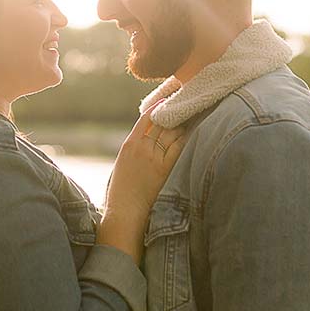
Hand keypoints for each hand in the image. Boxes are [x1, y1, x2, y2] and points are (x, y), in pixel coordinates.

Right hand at [104, 99, 186, 222]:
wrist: (125, 208)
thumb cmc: (121, 188)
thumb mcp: (122, 162)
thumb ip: (134, 148)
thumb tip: (149, 138)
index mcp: (129, 144)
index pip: (146, 119)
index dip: (157, 109)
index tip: (165, 102)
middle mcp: (142, 147)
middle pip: (161, 124)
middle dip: (172, 114)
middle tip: (183, 106)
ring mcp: (154, 157)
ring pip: (171, 134)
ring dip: (180, 124)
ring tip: (189, 116)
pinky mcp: (164, 168)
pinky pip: (177, 148)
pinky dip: (183, 138)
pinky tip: (189, 133)